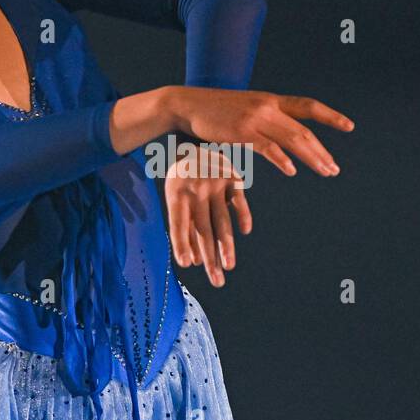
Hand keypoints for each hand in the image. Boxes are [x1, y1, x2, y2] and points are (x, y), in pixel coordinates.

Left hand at [165, 145, 250, 287]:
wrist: (192, 138)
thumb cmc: (182, 177)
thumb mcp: (175, 196)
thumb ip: (183, 226)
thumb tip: (192, 261)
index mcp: (176, 193)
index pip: (179, 224)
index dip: (182, 244)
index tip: (188, 264)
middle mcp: (196, 188)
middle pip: (203, 229)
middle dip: (209, 257)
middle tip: (216, 281)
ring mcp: (215, 182)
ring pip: (222, 220)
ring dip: (226, 246)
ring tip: (228, 267)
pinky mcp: (232, 176)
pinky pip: (239, 200)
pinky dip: (242, 215)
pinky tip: (245, 231)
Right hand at [168, 87, 353, 176]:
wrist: (188, 105)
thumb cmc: (216, 112)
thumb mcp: (246, 109)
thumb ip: (265, 119)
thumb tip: (279, 134)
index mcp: (271, 100)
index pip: (309, 106)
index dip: (331, 116)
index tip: (349, 126)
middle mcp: (268, 106)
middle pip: (304, 130)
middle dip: (322, 151)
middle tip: (334, 169)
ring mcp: (256, 118)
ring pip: (292, 139)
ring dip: (312, 157)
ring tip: (326, 172)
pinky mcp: (242, 131)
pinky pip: (267, 147)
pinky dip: (281, 159)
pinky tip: (292, 171)